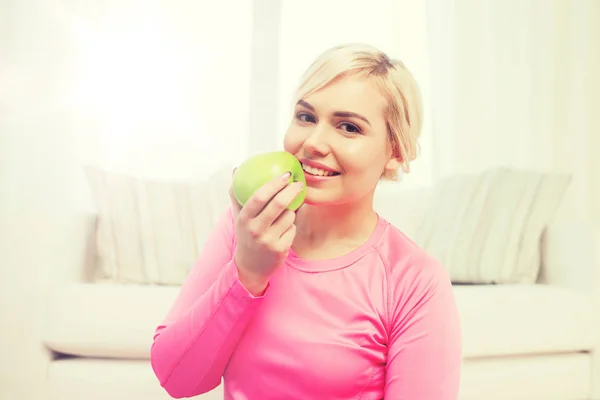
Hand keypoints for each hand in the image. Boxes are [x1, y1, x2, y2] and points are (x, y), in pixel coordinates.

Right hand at [229, 170, 303, 294]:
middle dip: (292, 190)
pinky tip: (283, 231)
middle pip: (279, 204)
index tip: (286, 174)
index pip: (259, 196)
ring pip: (289, 216)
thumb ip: (237, 194)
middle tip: (299, 183)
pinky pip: (293, 229)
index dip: (274, 183)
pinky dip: (291, 226)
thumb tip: (236, 170)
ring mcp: (269, 240)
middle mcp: (256, 230)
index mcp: (245, 219)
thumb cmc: (246, 235)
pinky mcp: (280, 249)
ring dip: (291, 212)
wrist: (251, 267)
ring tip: (284, 215)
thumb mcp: (239, 217)